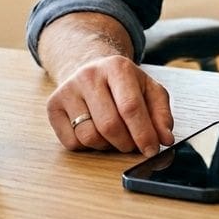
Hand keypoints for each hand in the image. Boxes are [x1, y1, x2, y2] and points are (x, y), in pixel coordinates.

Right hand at [45, 54, 173, 155]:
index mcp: (117, 67)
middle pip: (109, 125)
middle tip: (133, 144)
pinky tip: (94, 131)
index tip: (152, 150)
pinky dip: (87, 146)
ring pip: (89, 136)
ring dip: (107, 146)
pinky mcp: (53, 106)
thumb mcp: (149, 90)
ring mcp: (68, 90)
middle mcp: (88, 75)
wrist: (90, 70)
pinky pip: (72, 142)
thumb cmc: (123, 85)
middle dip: (126, 143)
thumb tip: (165, 138)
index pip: (130, 107)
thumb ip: (161, 114)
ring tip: (113, 135)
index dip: (143, 134)